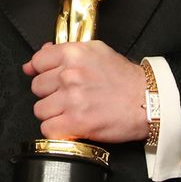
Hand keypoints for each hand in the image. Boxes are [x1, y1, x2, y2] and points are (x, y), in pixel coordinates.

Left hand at [22, 41, 147, 143]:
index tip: (48, 78)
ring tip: (71, 112)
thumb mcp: (96, 51)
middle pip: (37, 87)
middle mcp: (69, 75)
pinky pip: (48, 129)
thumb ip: (64, 52)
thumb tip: (32, 63)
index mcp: (73, 54)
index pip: (37, 61)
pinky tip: (70, 125)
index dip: (41, 71)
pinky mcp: (76, 122)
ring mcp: (72, 99)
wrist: (148, 101)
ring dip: (53, 113)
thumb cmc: (124, 78)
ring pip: (40, 109)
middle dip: (49, 93)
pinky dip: (57, 130)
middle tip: (67, 96)